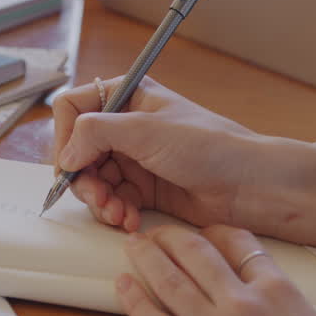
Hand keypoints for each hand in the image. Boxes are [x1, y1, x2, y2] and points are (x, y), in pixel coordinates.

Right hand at [52, 78, 256, 232]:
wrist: (250, 185)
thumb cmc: (210, 146)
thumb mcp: (145, 131)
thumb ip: (96, 133)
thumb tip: (66, 155)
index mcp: (126, 96)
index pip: (72, 110)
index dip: (65, 139)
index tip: (71, 166)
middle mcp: (126, 126)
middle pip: (78, 151)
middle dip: (84, 179)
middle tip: (98, 199)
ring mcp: (134, 157)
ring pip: (92, 180)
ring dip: (99, 201)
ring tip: (117, 214)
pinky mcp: (144, 187)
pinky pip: (112, 200)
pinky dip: (115, 212)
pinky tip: (129, 220)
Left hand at [117, 225, 315, 315]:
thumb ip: (283, 307)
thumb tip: (263, 299)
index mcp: (280, 290)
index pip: (237, 242)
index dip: (212, 233)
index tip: (200, 234)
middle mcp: (245, 304)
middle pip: (196, 253)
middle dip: (170, 238)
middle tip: (153, 233)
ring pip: (170, 281)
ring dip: (146, 258)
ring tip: (132, 246)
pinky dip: (136, 301)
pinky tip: (123, 285)